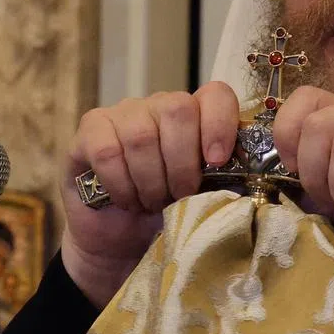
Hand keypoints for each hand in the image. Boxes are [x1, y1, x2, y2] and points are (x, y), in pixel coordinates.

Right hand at [60, 83, 239, 306]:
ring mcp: (123, 113)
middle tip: (179, 196)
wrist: (119, 239)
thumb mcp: (201, 195)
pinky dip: (121, 183)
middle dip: (182, 163)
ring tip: (152, 203)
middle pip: (177, 109)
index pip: (215, 95)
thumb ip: (221, 177)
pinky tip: (126, 200)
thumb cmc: (168, 213)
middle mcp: (160, 105)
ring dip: (150, 180)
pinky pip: (107, 150)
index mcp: (197, 115)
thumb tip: (243, 177)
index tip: (216, 162)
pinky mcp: (90, 130)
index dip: (219, 123)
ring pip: (142, 134)